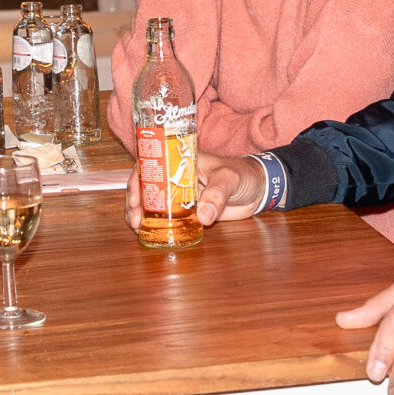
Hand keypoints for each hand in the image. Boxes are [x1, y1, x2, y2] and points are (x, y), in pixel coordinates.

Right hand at [121, 150, 268, 232]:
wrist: (259, 189)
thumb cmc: (244, 174)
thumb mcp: (229, 179)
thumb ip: (217, 195)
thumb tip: (203, 217)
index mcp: (182, 161)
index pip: (151, 164)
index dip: (137, 179)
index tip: (134, 197)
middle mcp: (176, 177)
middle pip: (146, 186)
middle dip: (134, 202)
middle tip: (134, 220)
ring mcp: (180, 195)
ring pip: (152, 202)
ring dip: (140, 215)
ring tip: (137, 228)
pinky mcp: (187, 211)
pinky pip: (166, 217)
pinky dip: (155, 224)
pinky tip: (148, 233)